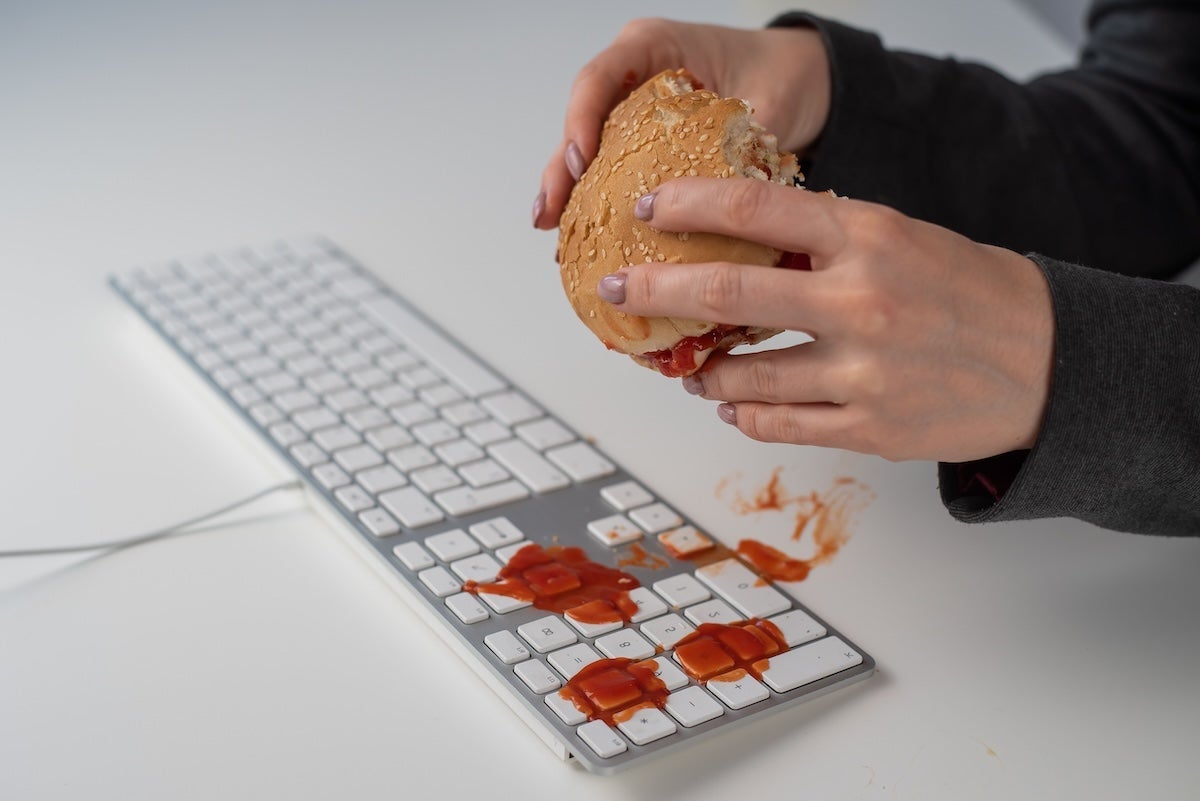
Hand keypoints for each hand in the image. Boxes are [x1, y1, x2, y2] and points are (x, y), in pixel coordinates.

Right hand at [532, 18, 829, 228]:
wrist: (795, 77)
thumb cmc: (779, 74)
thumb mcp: (766, 100)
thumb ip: (742, 139)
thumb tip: (726, 197)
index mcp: (655, 47)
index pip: (601, 78)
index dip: (581, 119)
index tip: (579, 160)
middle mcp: (634, 75)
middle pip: (582, 120)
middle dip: (560, 169)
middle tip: (548, 211)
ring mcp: (633, 110)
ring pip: (588, 149)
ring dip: (567, 190)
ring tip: (549, 227)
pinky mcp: (640, 142)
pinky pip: (610, 169)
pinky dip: (595, 201)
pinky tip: (581, 236)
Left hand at [598, 179, 1054, 462]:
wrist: (1043, 361)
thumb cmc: (965, 291)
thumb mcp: (900, 236)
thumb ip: (824, 238)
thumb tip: (739, 240)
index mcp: (869, 238)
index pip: (755, 209)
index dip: (689, 206)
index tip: (648, 208)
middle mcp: (860, 302)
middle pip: (728, 295)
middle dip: (656, 292)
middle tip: (618, 290)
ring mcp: (862, 372)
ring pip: (742, 375)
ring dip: (700, 370)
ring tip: (687, 367)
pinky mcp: (868, 427)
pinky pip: (777, 424)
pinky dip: (741, 413)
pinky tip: (731, 403)